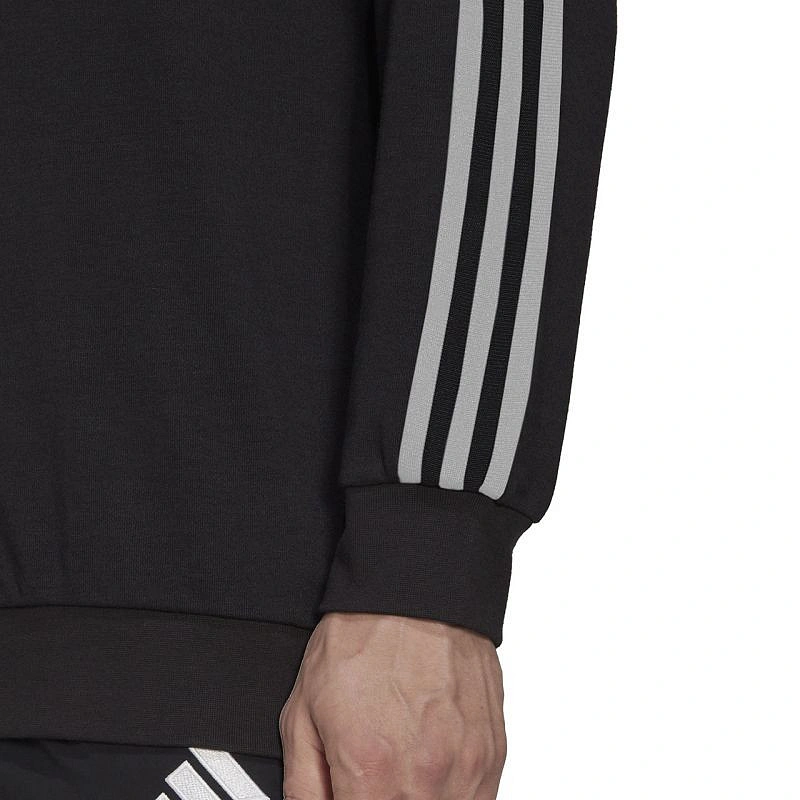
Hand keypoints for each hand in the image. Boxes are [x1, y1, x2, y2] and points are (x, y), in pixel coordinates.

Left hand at [279, 612, 505, 799]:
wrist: (414, 592)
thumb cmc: (361, 641)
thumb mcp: (302, 710)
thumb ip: (304, 786)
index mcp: (371, 774)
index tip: (348, 793)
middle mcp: (425, 780)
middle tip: (371, 781)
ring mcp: (466, 768)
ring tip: (400, 771)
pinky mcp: (492, 753)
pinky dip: (450, 796)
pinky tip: (430, 771)